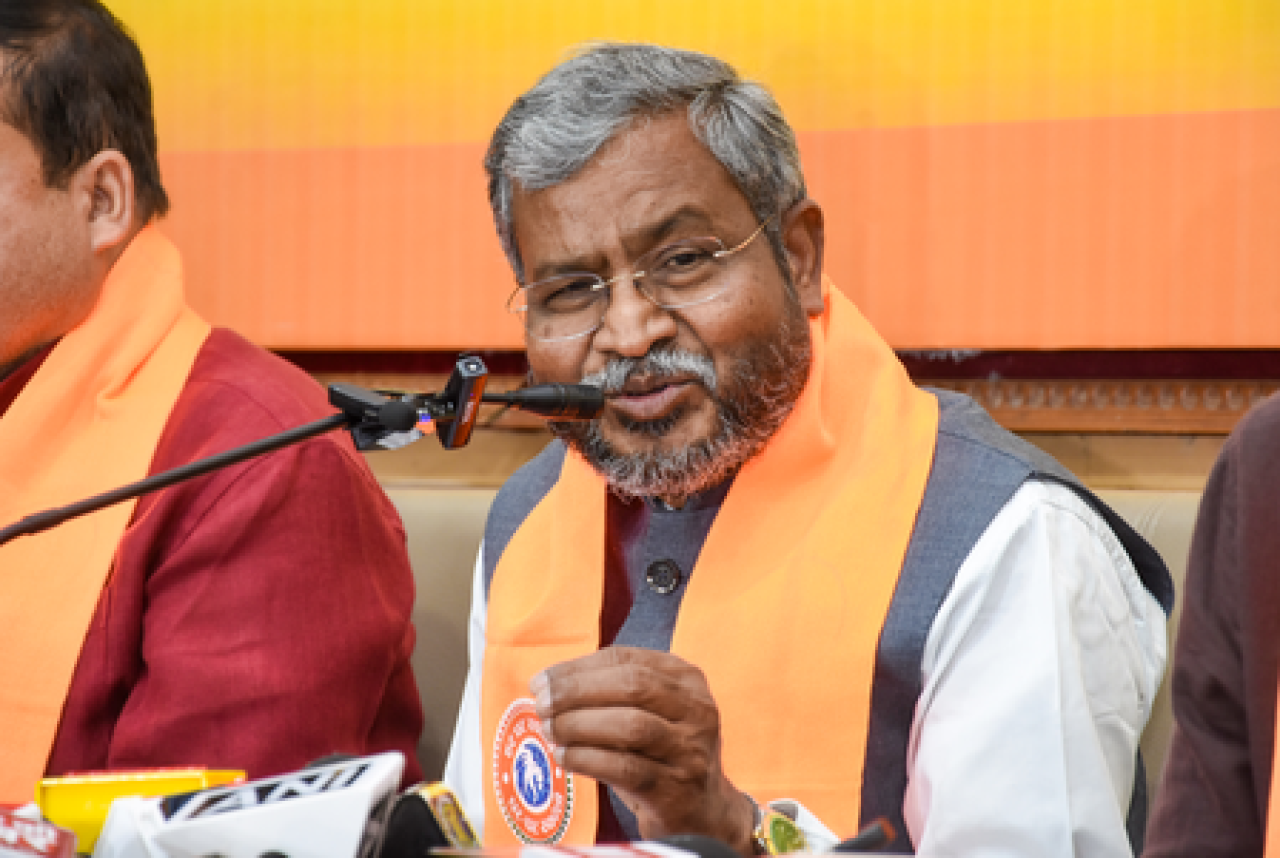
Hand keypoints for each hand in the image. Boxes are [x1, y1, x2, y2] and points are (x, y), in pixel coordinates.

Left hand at [530, 646, 755, 852]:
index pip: (625, 659)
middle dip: (577, 692)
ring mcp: (689, 749)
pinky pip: (626, 768)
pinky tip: (565, 757)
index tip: (541, 681)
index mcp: (686, 678)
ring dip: (580, 725)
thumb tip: (548, 685)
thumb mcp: (648, 710)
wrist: (702, 810)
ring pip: (631, 725)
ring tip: (550, 730)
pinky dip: (588, 759)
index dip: (577, 668)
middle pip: (632, 686)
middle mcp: (696, 709)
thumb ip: (609, 691)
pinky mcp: (676, 789)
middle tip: (541, 704)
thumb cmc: (660, 752)